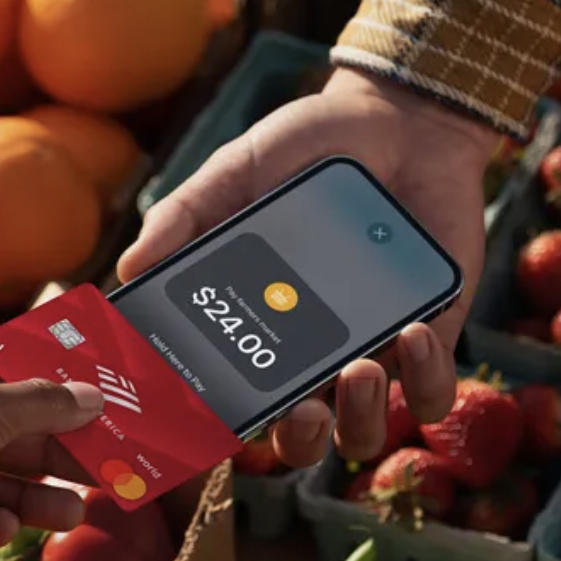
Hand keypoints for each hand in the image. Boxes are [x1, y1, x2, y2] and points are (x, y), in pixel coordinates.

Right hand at [119, 66, 500, 465]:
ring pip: (362, 432)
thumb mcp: (235, 173)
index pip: (229, 399)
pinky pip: (431, 392)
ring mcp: (373, 353)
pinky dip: (426, 377)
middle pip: (296, 439)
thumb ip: (184, 216)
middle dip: (297, 438)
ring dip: (360, 417)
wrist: (398, 122)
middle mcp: (311, 356)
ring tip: (358, 368)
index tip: (207, 415)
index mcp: (257, 329)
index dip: (215, 425)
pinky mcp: (432, 338)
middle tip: (301, 409)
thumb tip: (128, 268)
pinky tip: (412, 331)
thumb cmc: (307, 151)